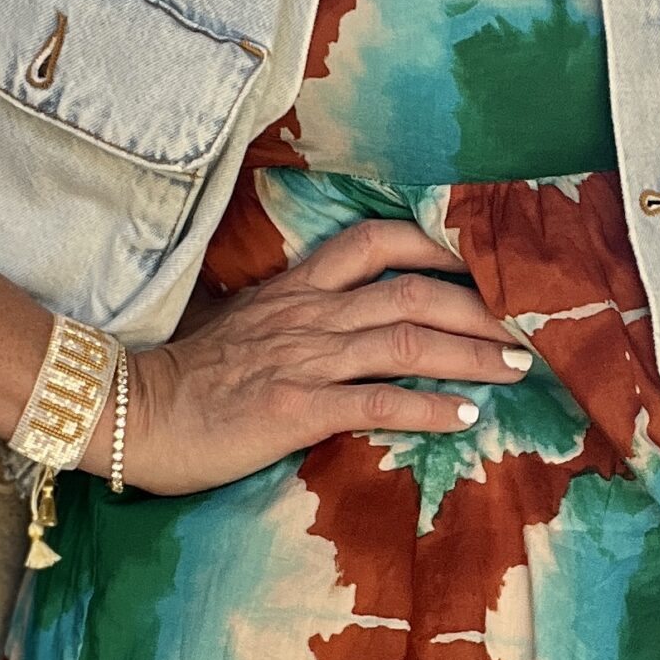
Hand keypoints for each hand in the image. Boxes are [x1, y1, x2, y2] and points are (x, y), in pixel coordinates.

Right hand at [107, 219, 532, 495]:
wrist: (131, 413)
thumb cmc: (189, 380)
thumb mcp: (248, 329)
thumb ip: (298, 319)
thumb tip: (347, 328)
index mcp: (298, 288)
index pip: (376, 240)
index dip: (438, 245)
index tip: (485, 263)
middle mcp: (309, 313)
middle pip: (413, 293)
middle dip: (479, 307)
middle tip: (528, 326)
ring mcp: (304, 358)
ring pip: (407, 341)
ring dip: (470, 353)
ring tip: (516, 368)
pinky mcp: (296, 407)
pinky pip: (376, 401)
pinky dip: (428, 408)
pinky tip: (466, 418)